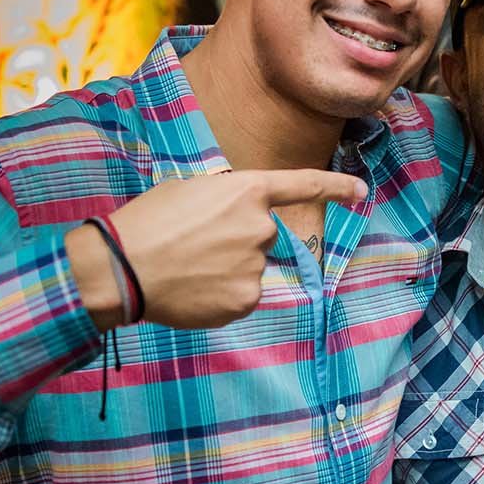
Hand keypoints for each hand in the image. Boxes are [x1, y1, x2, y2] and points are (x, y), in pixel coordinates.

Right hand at [67, 169, 366, 330]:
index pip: (303, 184)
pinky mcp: (246, 299)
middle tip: (194, 245)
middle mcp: (261, 226)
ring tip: (186, 267)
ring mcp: (256, 265)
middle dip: (236, 241)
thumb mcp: (189, 191)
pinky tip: (192, 290)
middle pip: (262, 236)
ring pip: (250, 268)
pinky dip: (220, 296)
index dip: (337, 187)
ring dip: (226, 270)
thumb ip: (226, 202)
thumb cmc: (146, 223)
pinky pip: (241, 296)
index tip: (361, 192)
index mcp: (246, 190)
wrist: (122, 268)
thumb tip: (235, 221)